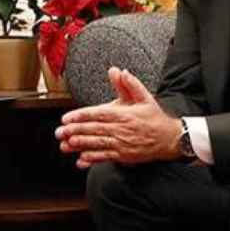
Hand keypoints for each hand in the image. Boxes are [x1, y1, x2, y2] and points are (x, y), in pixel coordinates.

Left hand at [55, 67, 182, 167]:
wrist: (170, 139)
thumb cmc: (154, 118)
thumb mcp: (144, 97)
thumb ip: (130, 84)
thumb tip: (118, 71)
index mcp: (124, 114)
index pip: (98, 114)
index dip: (81, 116)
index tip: (67, 118)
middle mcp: (122, 129)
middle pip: (94, 129)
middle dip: (75, 131)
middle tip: (60, 132)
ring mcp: (122, 144)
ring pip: (97, 144)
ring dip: (80, 145)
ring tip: (65, 145)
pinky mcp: (124, 156)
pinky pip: (105, 157)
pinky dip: (92, 159)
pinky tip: (81, 160)